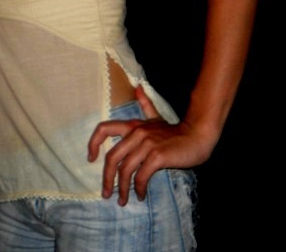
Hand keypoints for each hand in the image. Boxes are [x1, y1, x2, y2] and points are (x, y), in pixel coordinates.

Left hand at [87, 85, 210, 205]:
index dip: (93, 143)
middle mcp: (136, 133)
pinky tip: (141, 195)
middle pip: (112, 157)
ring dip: (122, 188)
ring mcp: (146, 144)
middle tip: (106, 193)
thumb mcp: (157, 118)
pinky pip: (141, 176)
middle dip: (106, 178)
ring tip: (123, 200)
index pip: (104, 128)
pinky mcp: (157, 156)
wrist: (197, 136)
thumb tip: (138, 87)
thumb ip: (146, 105)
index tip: (91, 159)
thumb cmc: (175, 131)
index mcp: (132, 125)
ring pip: (125, 169)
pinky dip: (138, 188)